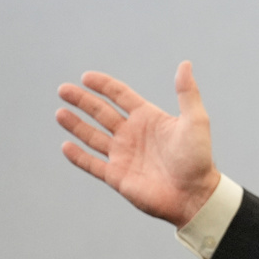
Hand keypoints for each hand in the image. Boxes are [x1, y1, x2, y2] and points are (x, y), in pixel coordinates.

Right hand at [55, 61, 220, 227]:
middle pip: (101, 112)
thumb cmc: (198, 158)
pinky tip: (65, 146)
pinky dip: (78, 156)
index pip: (120, 96)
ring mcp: (123, 155)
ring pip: (93, 136)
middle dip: (82, 100)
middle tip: (63, 89)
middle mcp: (132, 134)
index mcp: (148, 118)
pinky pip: (92, 164)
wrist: (194, 194)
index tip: (86, 77)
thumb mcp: (195, 120)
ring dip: (76, 125)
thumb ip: (187, 92)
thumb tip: (185, 64)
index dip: (104, 85)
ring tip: (60, 113)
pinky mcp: (117, 176)